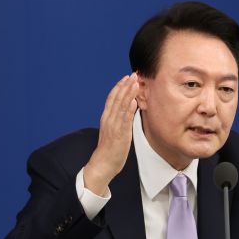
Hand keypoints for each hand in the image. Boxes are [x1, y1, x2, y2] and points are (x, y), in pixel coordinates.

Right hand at [84, 73, 138, 195]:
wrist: (103, 164)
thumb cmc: (110, 149)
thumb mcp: (113, 131)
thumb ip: (118, 120)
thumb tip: (125, 111)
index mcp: (106, 118)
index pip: (112, 98)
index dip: (119, 86)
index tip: (126, 77)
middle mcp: (109, 119)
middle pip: (117, 98)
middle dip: (125, 85)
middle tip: (134, 74)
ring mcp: (114, 126)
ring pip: (121, 106)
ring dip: (128, 93)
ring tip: (135, 83)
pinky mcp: (120, 135)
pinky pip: (124, 120)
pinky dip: (128, 110)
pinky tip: (133, 101)